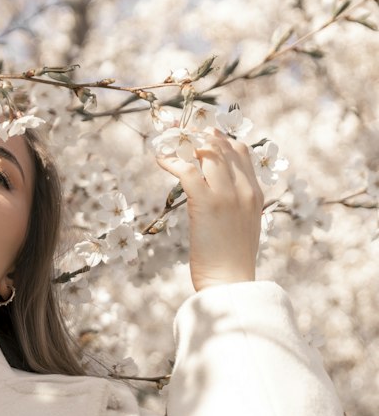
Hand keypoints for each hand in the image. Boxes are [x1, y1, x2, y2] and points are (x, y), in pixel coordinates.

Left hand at [154, 129, 264, 292]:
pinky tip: (159, 159)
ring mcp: (226, 194)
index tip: (202, 136)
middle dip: (200, 135)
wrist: (231, 282)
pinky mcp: (206, 203)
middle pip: (223, 146)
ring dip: (185, 144)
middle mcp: (244, 189)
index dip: (220, 139)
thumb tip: (219, 196)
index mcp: (255, 194)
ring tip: (169, 143)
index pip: (241, 152)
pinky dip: (170, 161)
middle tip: (180, 133)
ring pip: (206, 153)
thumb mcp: (244, 227)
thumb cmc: (233, 261)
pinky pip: (186, 171)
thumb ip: (237, 206)